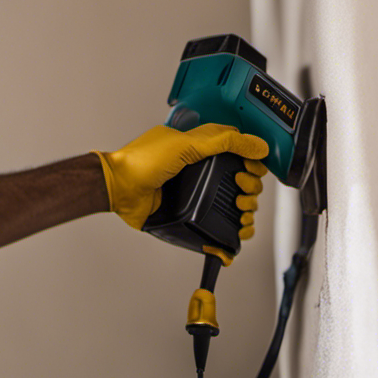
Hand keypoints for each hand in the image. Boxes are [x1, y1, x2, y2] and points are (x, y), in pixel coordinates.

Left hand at [91, 123, 268, 232]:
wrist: (119, 188)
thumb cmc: (142, 162)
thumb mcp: (186, 144)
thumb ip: (223, 142)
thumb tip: (258, 145)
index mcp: (201, 149)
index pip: (238, 154)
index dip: (252, 162)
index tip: (254, 170)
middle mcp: (201, 172)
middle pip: (242, 181)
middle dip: (251, 187)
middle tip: (242, 188)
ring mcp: (196, 195)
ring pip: (234, 205)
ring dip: (247, 210)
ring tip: (241, 210)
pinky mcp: (190, 216)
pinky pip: (217, 227)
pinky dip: (232, 234)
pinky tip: (237, 235)